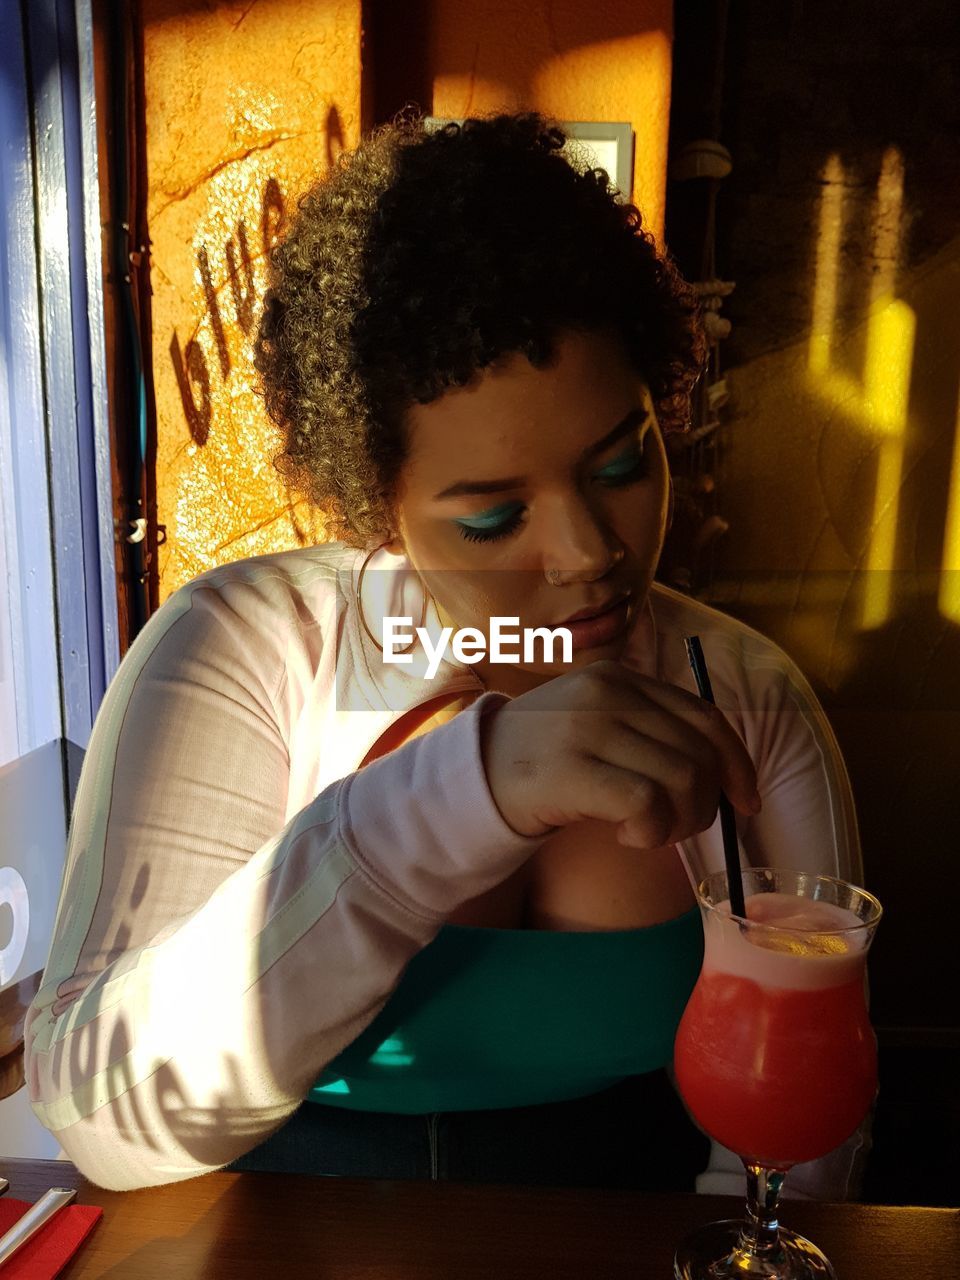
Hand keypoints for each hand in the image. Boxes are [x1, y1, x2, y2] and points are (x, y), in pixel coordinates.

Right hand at [480, 659, 759, 848]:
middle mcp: (609, 694)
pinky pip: (646, 805)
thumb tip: (724, 776)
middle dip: (704, 804)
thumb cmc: (545, 761)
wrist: (472, 776)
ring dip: (678, 822)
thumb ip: (651, 733)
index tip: (745, 800)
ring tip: (647, 832)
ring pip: (681, 780)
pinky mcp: (572, 769)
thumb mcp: (598, 725)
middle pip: (699, 753)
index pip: (705, 716)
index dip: (736, 763)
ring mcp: (588, 728)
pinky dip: (650, 831)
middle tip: (676, 828)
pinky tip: (626, 835)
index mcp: (621, 678)